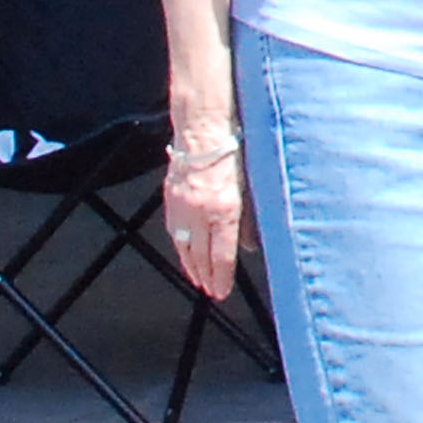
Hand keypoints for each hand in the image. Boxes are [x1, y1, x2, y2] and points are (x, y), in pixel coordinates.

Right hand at [164, 133, 252, 299]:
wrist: (202, 130)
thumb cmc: (233, 153)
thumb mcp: (251, 188)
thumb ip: (250, 220)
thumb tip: (249, 247)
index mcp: (224, 209)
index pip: (221, 255)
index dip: (221, 278)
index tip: (221, 292)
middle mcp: (200, 212)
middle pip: (200, 256)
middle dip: (205, 277)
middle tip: (211, 291)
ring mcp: (183, 206)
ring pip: (183, 246)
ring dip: (190, 266)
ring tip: (197, 279)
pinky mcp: (171, 198)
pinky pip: (174, 230)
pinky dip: (180, 246)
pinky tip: (185, 253)